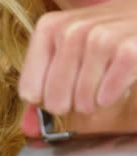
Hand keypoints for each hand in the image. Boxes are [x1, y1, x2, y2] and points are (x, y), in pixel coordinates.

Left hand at [18, 0, 136, 135]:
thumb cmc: (104, 35)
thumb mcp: (68, 50)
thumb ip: (44, 88)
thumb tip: (28, 129)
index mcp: (49, 27)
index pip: (29, 90)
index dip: (46, 100)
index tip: (60, 91)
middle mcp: (71, 29)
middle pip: (54, 99)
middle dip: (71, 104)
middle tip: (86, 88)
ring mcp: (100, 37)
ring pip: (82, 100)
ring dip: (94, 102)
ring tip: (102, 84)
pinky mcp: (127, 51)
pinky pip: (107, 96)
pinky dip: (111, 97)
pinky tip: (116, 83)